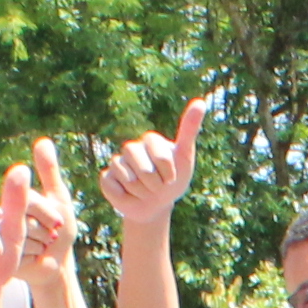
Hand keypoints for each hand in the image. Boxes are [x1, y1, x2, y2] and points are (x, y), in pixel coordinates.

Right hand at [16, 137, 82, 277]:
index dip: (49, 213)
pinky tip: (33, 259)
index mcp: (14, 201)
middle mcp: (2, 217)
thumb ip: (49, 172)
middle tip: (49, 238)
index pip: (29, 200)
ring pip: (22, 237)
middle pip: (25, 218)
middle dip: (45, 231)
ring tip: (40, 248)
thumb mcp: (59, 199)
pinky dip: (33, 257)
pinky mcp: (0, 257)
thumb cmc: (59, 232)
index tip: (56, 224)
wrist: (56, 265)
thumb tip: (42, 140)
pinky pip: (19, 253)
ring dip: (40, 246)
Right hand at [97, 93, 208, 232]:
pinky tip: (129, 195)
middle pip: (144, 170)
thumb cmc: (172, 182)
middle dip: (155, 185)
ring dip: (142, 192)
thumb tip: (200, 101)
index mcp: (151, 140)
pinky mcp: (106, 177)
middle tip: (158, 188)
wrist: (155, 206)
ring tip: (145, 191)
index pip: (162, 157)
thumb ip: (190, 129)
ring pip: (129, 179)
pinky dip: (127, 198)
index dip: (169, 173)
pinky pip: (115, 188)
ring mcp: (118, 162)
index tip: (172, 179)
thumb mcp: (185, 157)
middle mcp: (132, 148)